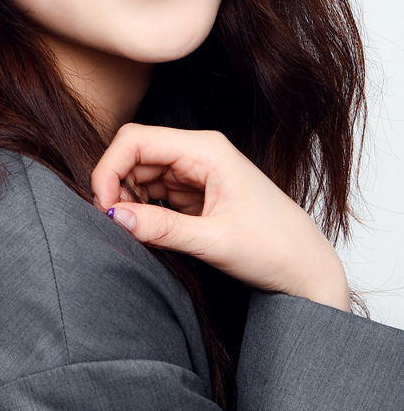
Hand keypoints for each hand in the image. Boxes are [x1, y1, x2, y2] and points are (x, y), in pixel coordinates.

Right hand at [91, 124, 349, 311]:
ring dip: (127, 198)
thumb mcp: (215, 242)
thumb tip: (114, 218)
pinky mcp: (196, 192)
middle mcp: (199, 152)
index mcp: (207, 149)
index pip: (137, 139)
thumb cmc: (276, 249)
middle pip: (135, 153)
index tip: (103, 207)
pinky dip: (142, 208)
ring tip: (134, 231)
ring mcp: (197, 172)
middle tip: (114, 224)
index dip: (110, 168)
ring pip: (141, 172)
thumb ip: (163, 229)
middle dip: (116, 185)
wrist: (307, 270)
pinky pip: (154, 191)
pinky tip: (147, 230)